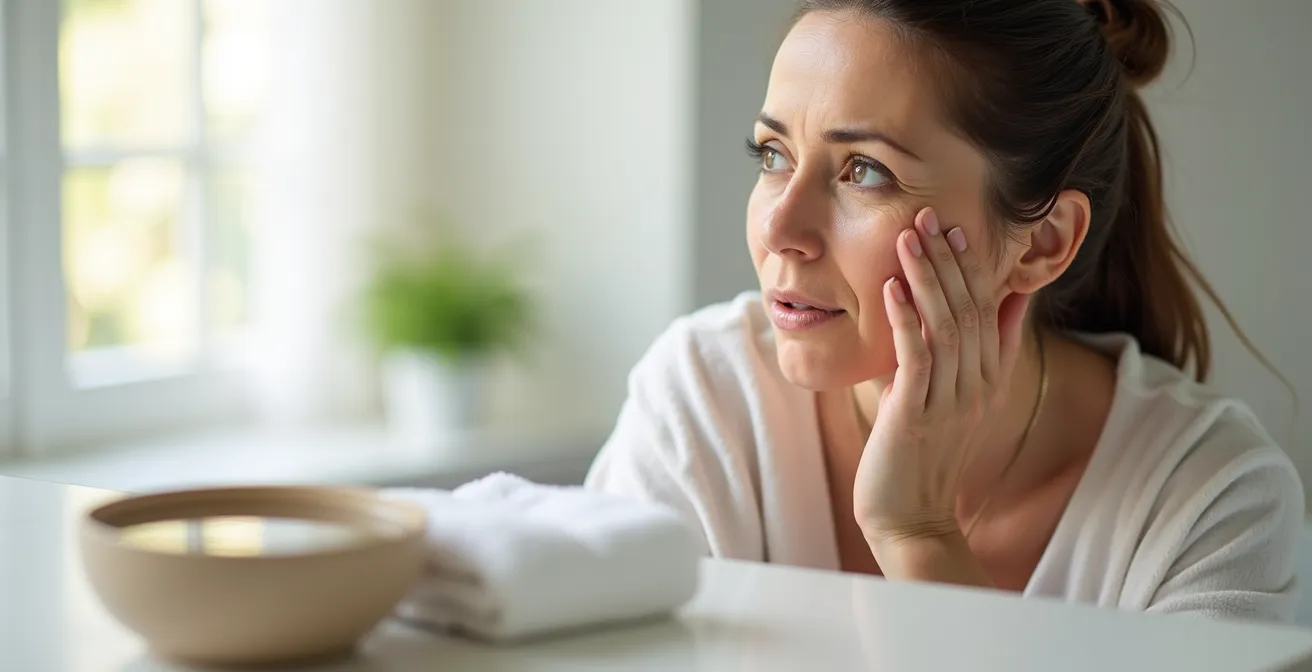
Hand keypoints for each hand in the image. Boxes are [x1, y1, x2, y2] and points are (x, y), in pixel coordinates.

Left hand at [853, 207, 1030, 548]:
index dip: (974, 267)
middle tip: (931, 216)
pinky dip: (906, 319)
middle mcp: (978, 387)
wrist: (911, 519)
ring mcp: (951, 402)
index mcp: (990, 380)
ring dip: (926, 278)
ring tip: (909, 238)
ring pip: (947, 326)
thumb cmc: (925, 458)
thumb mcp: (960, 402)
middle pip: (972, 309)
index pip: (990, 310)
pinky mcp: (918, 415)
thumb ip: (984, 355)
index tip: (959, 229)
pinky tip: (891, 288)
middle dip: (950, 260)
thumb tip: (1004, 307)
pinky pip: (917, 358)